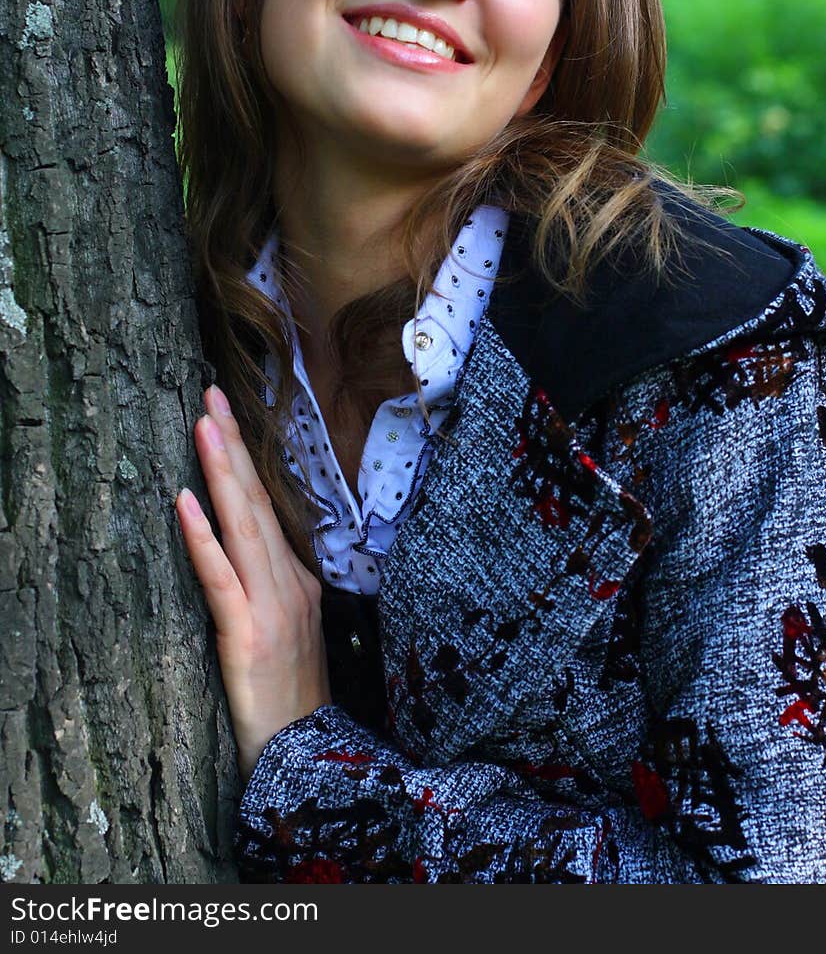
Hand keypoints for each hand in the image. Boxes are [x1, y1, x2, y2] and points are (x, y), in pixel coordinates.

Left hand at [176, 384, 330, 780]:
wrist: (309, 760)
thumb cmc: (293, 700)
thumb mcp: (292, 631)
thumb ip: (275, 586)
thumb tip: (247, 547)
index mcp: (301, 580)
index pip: (271, 506)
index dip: (248, 459)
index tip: (229, 414)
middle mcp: (291, 583)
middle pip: (259, 502)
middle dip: (233, 445)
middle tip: (212, 395)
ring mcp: (273, 607)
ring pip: (243, 526)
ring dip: (222, 472)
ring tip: (203, 425)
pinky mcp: (249, 636)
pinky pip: (221, 579)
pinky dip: (203, 539)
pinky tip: (185, 504)